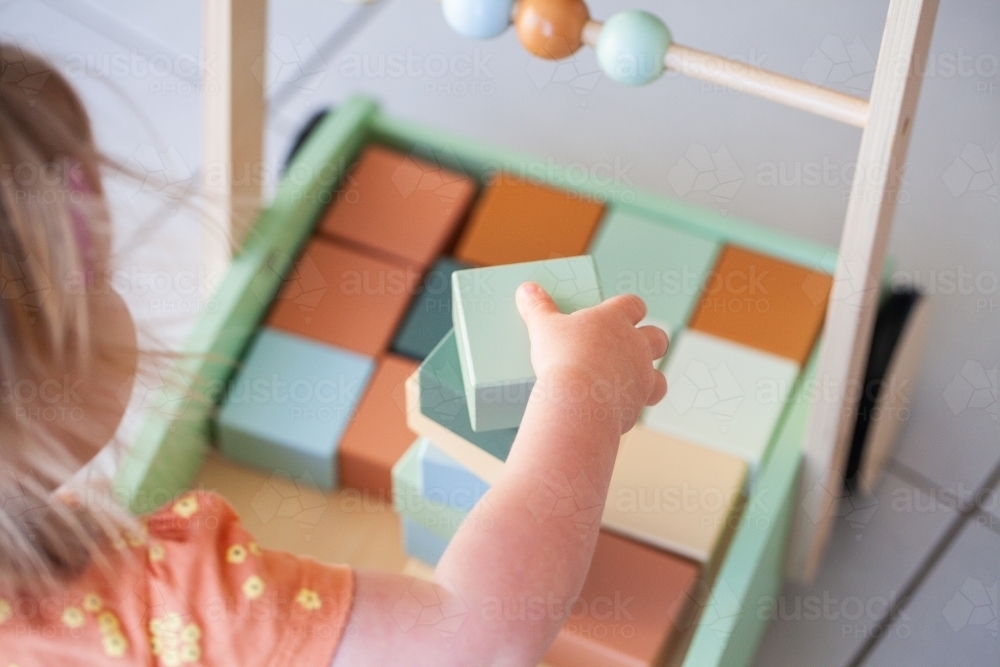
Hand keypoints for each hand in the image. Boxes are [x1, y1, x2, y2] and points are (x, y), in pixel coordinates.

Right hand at [516, 281, 667, 433]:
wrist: (577, 402)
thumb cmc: (562, 358)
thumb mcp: (543, 328)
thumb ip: (537, 307)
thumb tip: (526, 289)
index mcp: (616, 319)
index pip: (634, 304)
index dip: (629, 308)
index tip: (620, 312)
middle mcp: (636, 346)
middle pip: (658, 338)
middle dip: (649, 341)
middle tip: (630, 347)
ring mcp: (641, 377)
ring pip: (660, 376)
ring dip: (650, 378)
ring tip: (630, 381)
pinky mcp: (638, 405)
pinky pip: (644, 404)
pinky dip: (632, 405)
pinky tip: (614, 408)